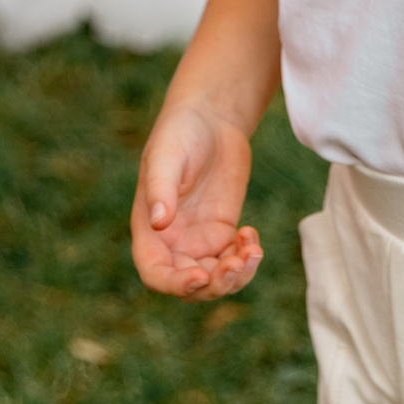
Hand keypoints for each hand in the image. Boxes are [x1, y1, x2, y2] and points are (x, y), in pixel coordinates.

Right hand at [132, 100, 263, 298]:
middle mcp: (173, 242)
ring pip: (216, 279)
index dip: (175, 284)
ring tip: (253, 251)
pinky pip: (234, 261)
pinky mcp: (223, 232)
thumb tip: (159, 224)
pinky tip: (252, 236)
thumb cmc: (179, 132)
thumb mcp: (166, 156)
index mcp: (150, 230)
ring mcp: (199, 240)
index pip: (156, 274)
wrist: (211, 118)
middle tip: (238, 263)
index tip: (201, 277)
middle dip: (215, 284)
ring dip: (236, 276)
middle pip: (190, 285)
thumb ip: (160, 189)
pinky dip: (246, 258)